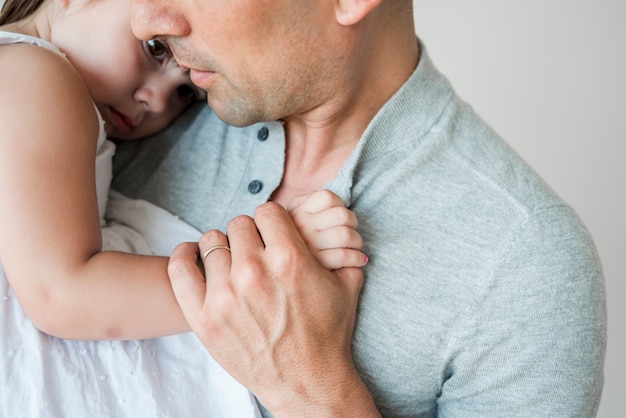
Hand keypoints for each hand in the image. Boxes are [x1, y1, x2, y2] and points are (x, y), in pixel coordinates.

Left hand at [168, 202, 377, 415]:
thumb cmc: (327, 335)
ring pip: (211, 242)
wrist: (306, 382)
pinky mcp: (203, 318)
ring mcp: (225, 295)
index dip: (272, 220)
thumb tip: (338, 233)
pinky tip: (192, 254)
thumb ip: (342, 251)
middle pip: (238, 224)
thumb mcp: (345, 287)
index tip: (272, 232)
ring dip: (222, 247)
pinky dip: (183, 255)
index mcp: (289, 258)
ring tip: (230, 261)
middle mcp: (254, 271)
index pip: (267, 211)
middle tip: (254, 250)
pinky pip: (180, 269)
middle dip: (249, 233)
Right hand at [288, 190, 367, 269]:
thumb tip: (331, 200)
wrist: (276, 275)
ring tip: (355, 247)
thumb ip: (304, 203)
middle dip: (353, 223)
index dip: (340, 204)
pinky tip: (358, 261)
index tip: (338, 216)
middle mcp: (301, 228)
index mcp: (296, 213)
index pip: (327, 197)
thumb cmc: (290, 243)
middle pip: (342, 215)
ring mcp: (308, 247)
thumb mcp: (288, 218)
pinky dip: (357, 258)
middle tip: (351, 232)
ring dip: (357, 241)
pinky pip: (345, 256)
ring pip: (346, 235)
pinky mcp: (317, 267)